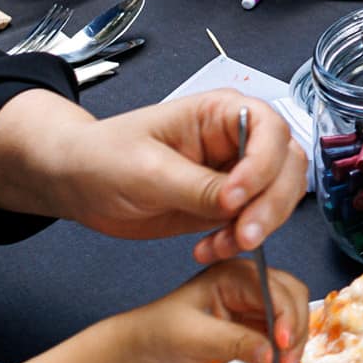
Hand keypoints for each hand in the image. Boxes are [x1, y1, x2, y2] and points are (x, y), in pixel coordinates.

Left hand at [55, 89, 306, 262]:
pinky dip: (240, 241)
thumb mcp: (146, 170)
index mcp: (221, 113)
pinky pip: (255, 222)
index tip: (234, 197)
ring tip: (220, 245)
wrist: (76, 183)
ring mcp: (236, 173)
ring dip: (259, 226)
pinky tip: (209, 249)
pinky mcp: (228, 204)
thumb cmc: (103, 157)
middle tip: (243, 234)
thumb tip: (237, 203)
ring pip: (280, 196)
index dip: (262, 164)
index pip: (270, 130)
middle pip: (287, 166)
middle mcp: (237, 140)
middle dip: (271, 203)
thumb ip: (196, 186)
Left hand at [119, 260, 309, 362]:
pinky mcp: (256, 324)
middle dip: (294, 331)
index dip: (285, 316)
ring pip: (292, 318)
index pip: (274, 289)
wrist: (145, 348)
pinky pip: (281, 336)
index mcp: (235, 273)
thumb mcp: (194, 336)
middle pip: (292, 300)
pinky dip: (283, 354)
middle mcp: (250, 284)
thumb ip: (234, 342)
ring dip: (293, 346)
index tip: (284, 344)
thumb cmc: (159, 331)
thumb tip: (270, 353)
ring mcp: (255, 304)